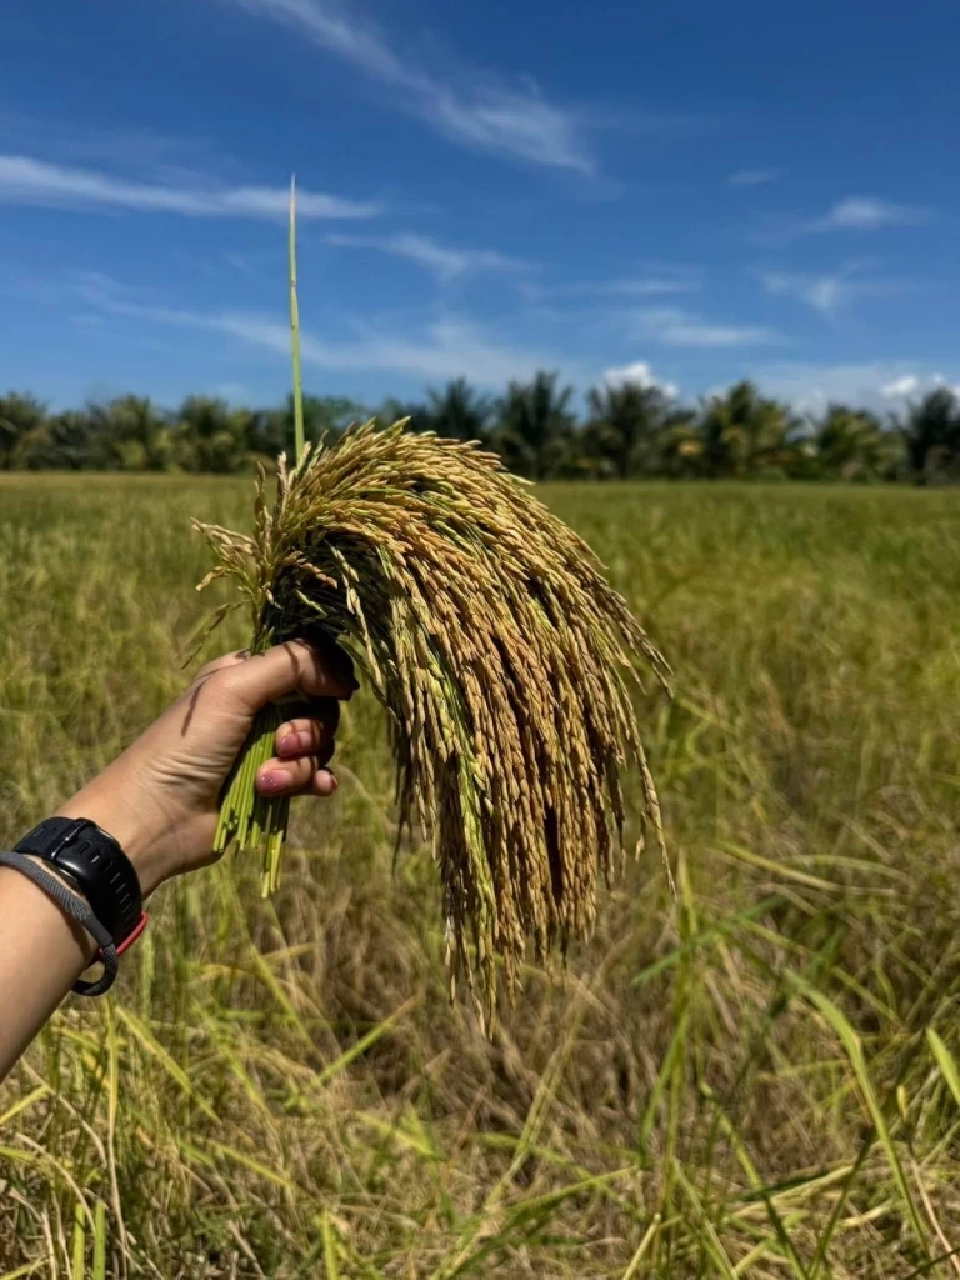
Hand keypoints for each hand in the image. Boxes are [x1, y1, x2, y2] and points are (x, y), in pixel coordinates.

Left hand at [56, 640, 357, 897]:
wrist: (157, 815)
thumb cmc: (187, 743)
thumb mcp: (234, 688)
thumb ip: (291, 665)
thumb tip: (343, 671)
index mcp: (247, 675)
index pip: (306, 660)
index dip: (327, 674)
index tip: (338, 689)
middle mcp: (260, 707)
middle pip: (320, 705)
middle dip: (308, 728)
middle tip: (279, 744)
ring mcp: (267, 748)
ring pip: (318, 745)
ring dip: (299, 764)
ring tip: (264, 780)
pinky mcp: (272, 785)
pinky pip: (314, 776)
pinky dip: (314, 781)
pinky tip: (313, 789)